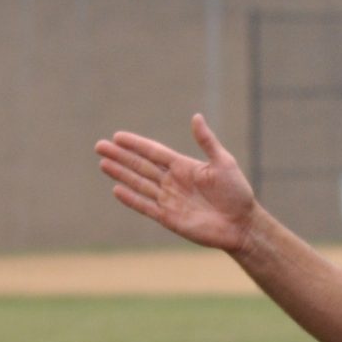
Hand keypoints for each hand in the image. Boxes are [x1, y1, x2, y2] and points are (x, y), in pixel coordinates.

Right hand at [96, 115, 257, 251]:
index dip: (136, 144)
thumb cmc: (237, 192)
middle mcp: (173, 181)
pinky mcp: (169, 218)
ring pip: (139, 183)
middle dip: (120, 156)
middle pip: (141, 166)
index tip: (117, 136)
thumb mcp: (223, 162)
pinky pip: (145, 206)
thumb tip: (196, 117)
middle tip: (99, 146)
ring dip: (121, 174)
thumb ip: (207, 142)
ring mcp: (169, 199)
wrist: (242, 224)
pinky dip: (131, 198)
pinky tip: (116, 189)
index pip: (154, 152)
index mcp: (184, 166)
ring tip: (103, 163)